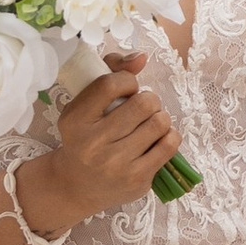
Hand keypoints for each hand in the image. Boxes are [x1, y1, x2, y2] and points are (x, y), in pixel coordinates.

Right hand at [19, 53, 173, 235]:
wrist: (76, 186)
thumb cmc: (85, 137)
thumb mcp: (84, 106)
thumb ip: (110, 73)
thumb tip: (141, 58)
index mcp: (75, 120)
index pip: (110, 85)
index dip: (127, 81)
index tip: (127, 89)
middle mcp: (93, 143)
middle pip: (142, 103)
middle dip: (149, 100)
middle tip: (143, 108)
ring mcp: (116, 164)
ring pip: (159, 122)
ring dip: (160, 117)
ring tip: (150, 123)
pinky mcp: (137, 179)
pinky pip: (169, 145)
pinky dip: (170, 135)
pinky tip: (158, 138)